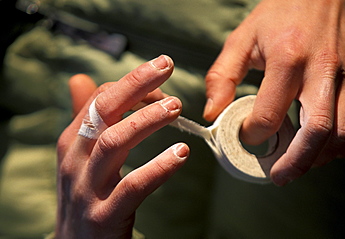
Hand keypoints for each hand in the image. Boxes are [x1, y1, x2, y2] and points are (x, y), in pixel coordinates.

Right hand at [56, 55, 189, 237]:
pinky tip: (181, 153)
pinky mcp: (105, 215)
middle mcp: (75, 160)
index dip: (130, 85)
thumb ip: (83, 119)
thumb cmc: (85, 195)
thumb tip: (79, 80)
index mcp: (71, 142)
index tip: (160, 81)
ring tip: (176, 107)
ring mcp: (87, 188)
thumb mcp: (79, 156)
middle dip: (135, 84)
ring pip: (114, 142)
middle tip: (165, 66)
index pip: (99, 99)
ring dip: (147, 120)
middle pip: (103, 111)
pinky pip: (133, 186)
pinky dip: (158, 167)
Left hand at [203, 0, 344, 185]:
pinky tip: (326, 148)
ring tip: (300, 164)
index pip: (271, 113)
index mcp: (288, 58)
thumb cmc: (280, 14)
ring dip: (321, 157)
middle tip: (279, 176)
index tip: (246, 136)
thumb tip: (213, 112)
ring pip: (344, 132)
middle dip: (296, 161)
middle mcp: (324, 68)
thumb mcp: (242, 39)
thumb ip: (222, 77)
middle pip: (317, 130)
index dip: (253, 133)